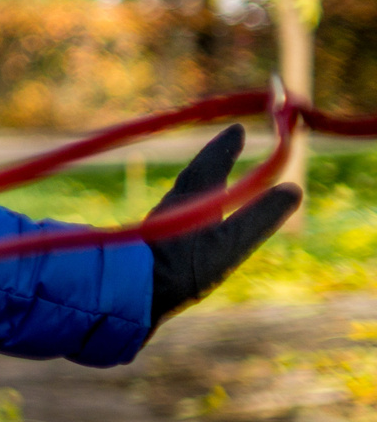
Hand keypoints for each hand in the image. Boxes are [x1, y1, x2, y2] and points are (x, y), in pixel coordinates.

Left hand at [146, 126, 300, 326]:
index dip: (225, 146)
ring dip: (199, 182)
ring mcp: (159, 225)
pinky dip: (189, 207)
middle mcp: (172, 205)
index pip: (211, 163)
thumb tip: (293, 189)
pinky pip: (175, 214)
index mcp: (192, 198)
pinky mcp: (151, 244)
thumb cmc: (182, 266)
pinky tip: (189, 224)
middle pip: (194, 175)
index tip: (238, 129)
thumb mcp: (230, 243)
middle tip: (226, 146)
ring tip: (211, 180)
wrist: (128, 292)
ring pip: (182, 195)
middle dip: (212, 159)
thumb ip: (260, 216)